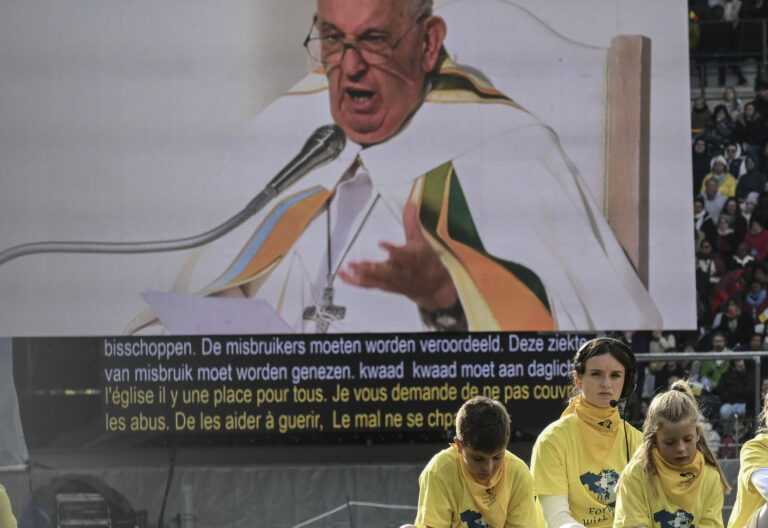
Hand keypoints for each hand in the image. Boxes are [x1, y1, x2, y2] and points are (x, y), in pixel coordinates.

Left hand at [338, 204, 457, 310]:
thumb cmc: (427, 264)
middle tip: (356, 263)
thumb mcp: (421, 241)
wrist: (433, 287)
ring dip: (358, 275)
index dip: (391, 249)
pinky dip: (354, 281)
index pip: (401, 254)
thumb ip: (412, 223)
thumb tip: (411, 206)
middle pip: (383, 271)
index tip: (381, 243)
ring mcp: (390, 280)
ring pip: (373, 280)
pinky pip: (368, 285)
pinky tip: (344, 275)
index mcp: (409, 258)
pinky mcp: (384, 286)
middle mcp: (398, 271)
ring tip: (345, 268)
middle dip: (369, 268)